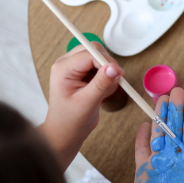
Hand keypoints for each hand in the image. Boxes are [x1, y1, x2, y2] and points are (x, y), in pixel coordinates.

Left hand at [39, 42, 123, 168]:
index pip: (89, 54)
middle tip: (114, 82)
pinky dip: (106, 76)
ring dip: (107, 70)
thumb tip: (115, 68)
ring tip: (104, 90)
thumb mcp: (88, 102)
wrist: (65, 132)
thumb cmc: (71, 120)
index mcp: (63, 69)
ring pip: (97, 56)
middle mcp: (66, 64)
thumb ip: (102, 83)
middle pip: (93, 50)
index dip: (107, 62)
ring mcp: (74, 68)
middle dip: (107, 64)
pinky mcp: (81, 73)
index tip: (120, 75)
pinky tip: (102, 90)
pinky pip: (99, 66)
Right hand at [134, 88, 183, 182]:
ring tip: (160, 99)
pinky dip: (142, 137)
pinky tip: (144, 124)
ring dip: (159, 118)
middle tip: (175, 89)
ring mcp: (159, 165)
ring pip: (159, 135)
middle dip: (175, 110)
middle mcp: (176, 160)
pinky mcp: (143, 172)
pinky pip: (142, 151)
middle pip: (175, 130)